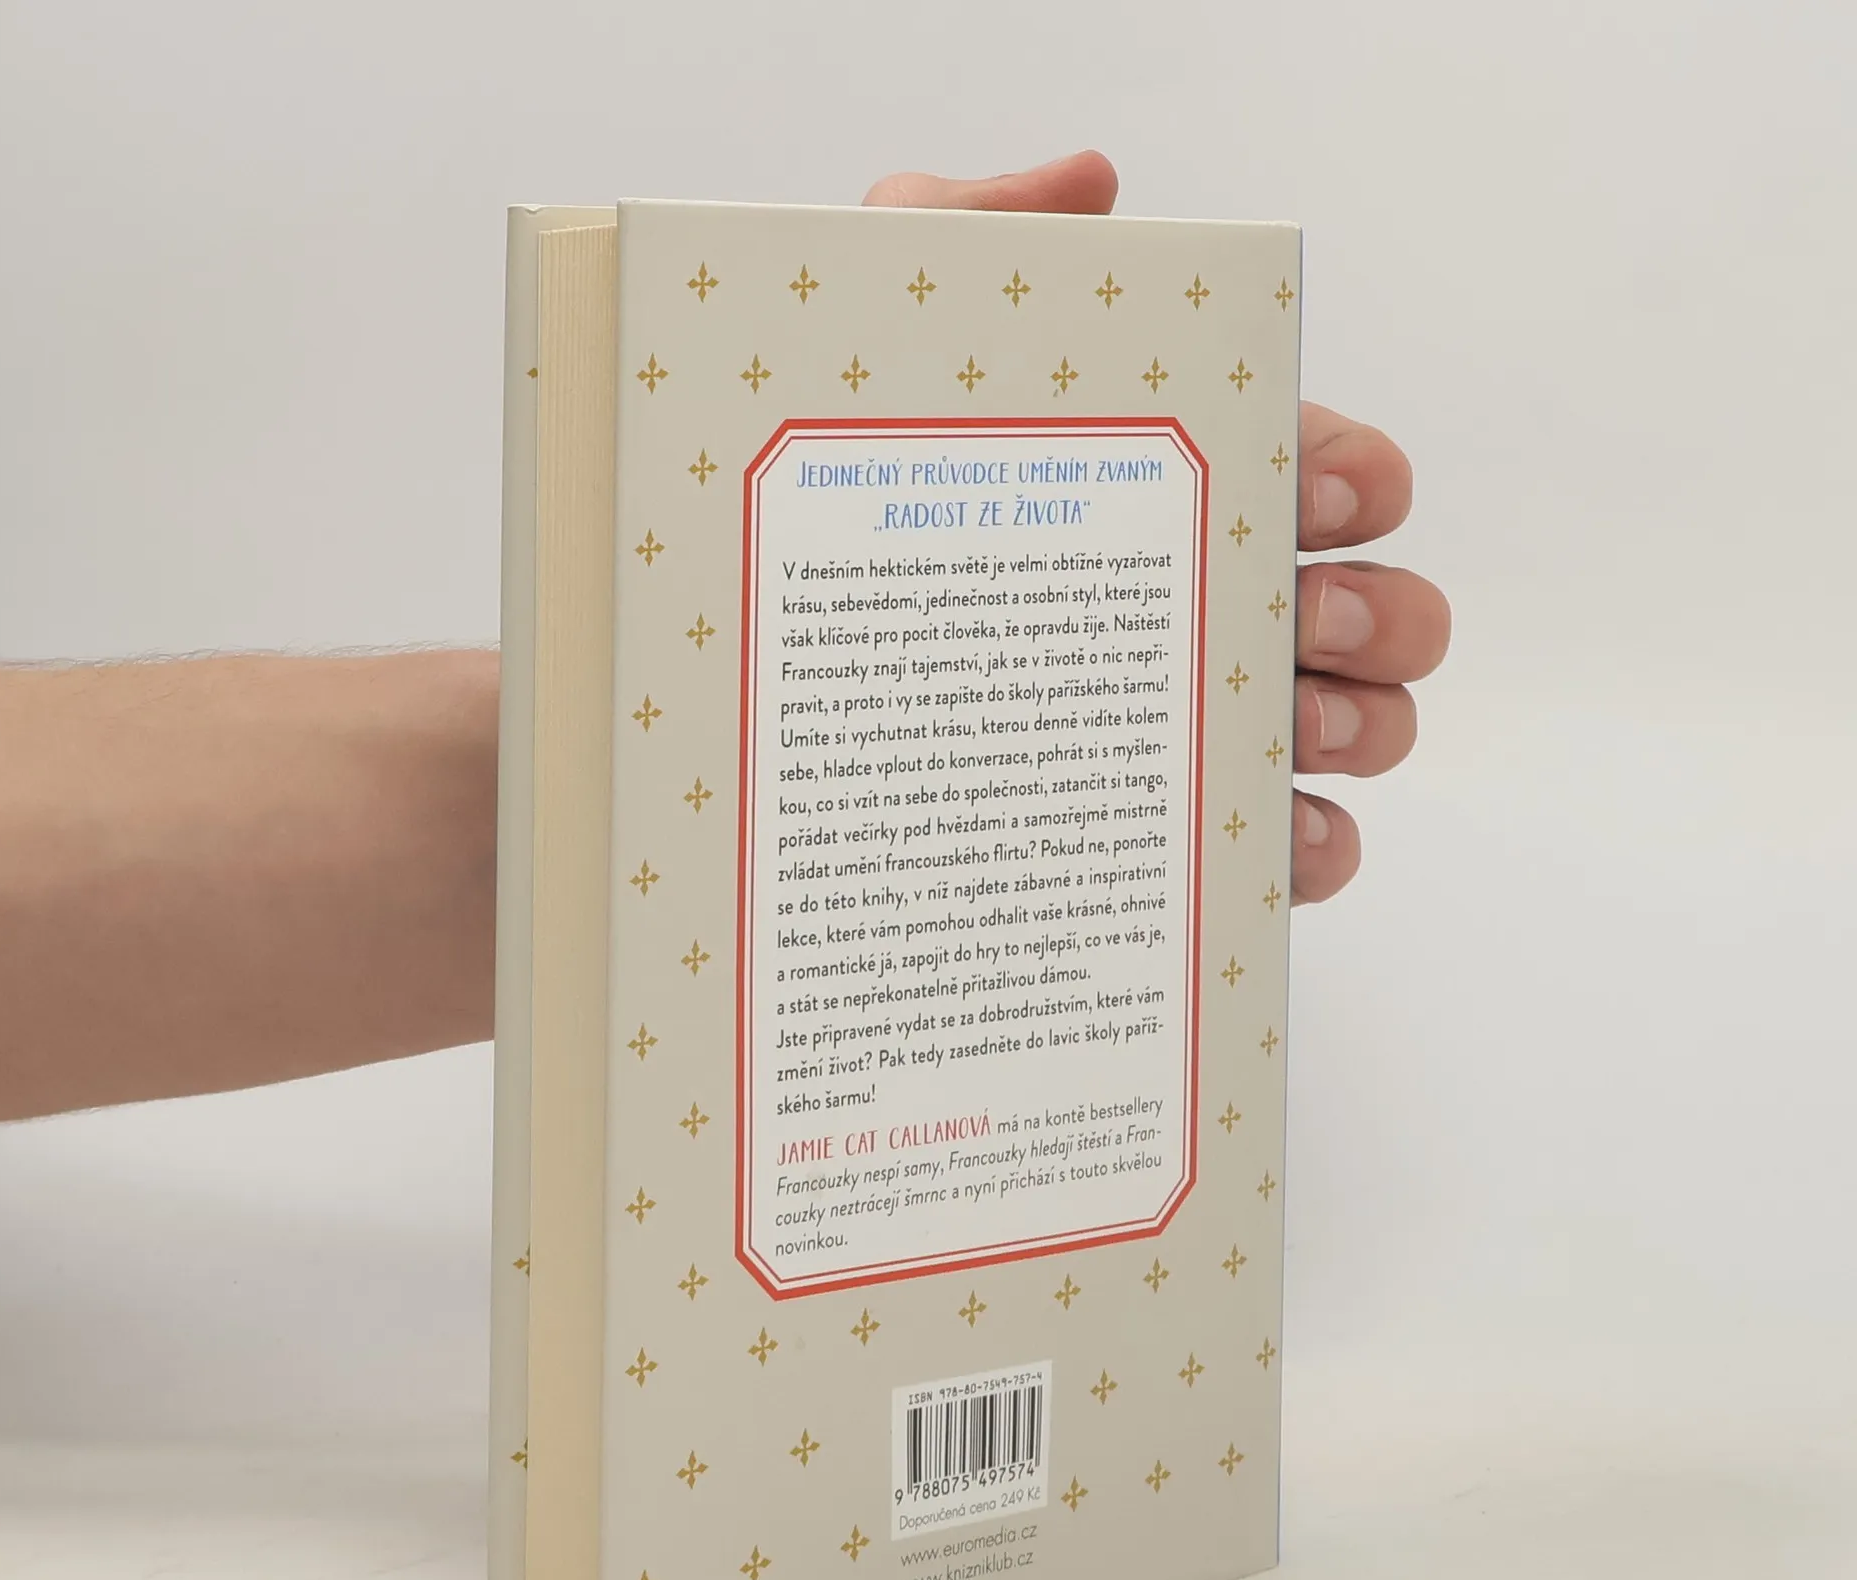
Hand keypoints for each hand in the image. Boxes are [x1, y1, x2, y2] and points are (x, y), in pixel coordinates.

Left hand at [865, 153, 1449, 904]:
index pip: (1333, 473)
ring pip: (1364, 729)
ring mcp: (1197, 728)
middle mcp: (1205, 610)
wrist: (735, 660)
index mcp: (1175, 496)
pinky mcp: (1169, 837)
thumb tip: (1095, 185)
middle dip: (1380, 611)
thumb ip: (976, 233)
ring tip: (1283, 727)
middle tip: (1299, 619)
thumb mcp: (879, 349)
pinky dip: (1315, 850)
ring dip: (1363, 724)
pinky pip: (1295, 855)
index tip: (1318, 495)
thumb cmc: (817, 505)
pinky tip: (1270, 839)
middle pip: (1383, 609)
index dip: (1362, 479)